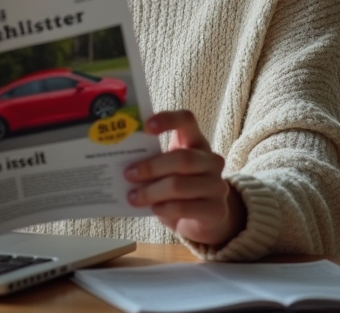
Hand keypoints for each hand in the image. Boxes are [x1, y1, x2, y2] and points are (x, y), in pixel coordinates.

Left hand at [124, 110, 244, 246]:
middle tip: (128, 174)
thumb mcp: (167, 170)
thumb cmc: (178, 188)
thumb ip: (153, 161)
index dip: (168, 119)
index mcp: (196, 142)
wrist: (202, 219)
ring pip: (179, 185)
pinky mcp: (216, 210)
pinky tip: (153, 209)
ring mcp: (217, 186)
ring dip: (151, 192)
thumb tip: (122, 162)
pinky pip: (184, 207)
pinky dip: (164, 208)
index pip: (187, 120)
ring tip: (133, 197)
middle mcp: (211, 161)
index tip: (146, 126)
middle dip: (151, 167)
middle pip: (182, 158)